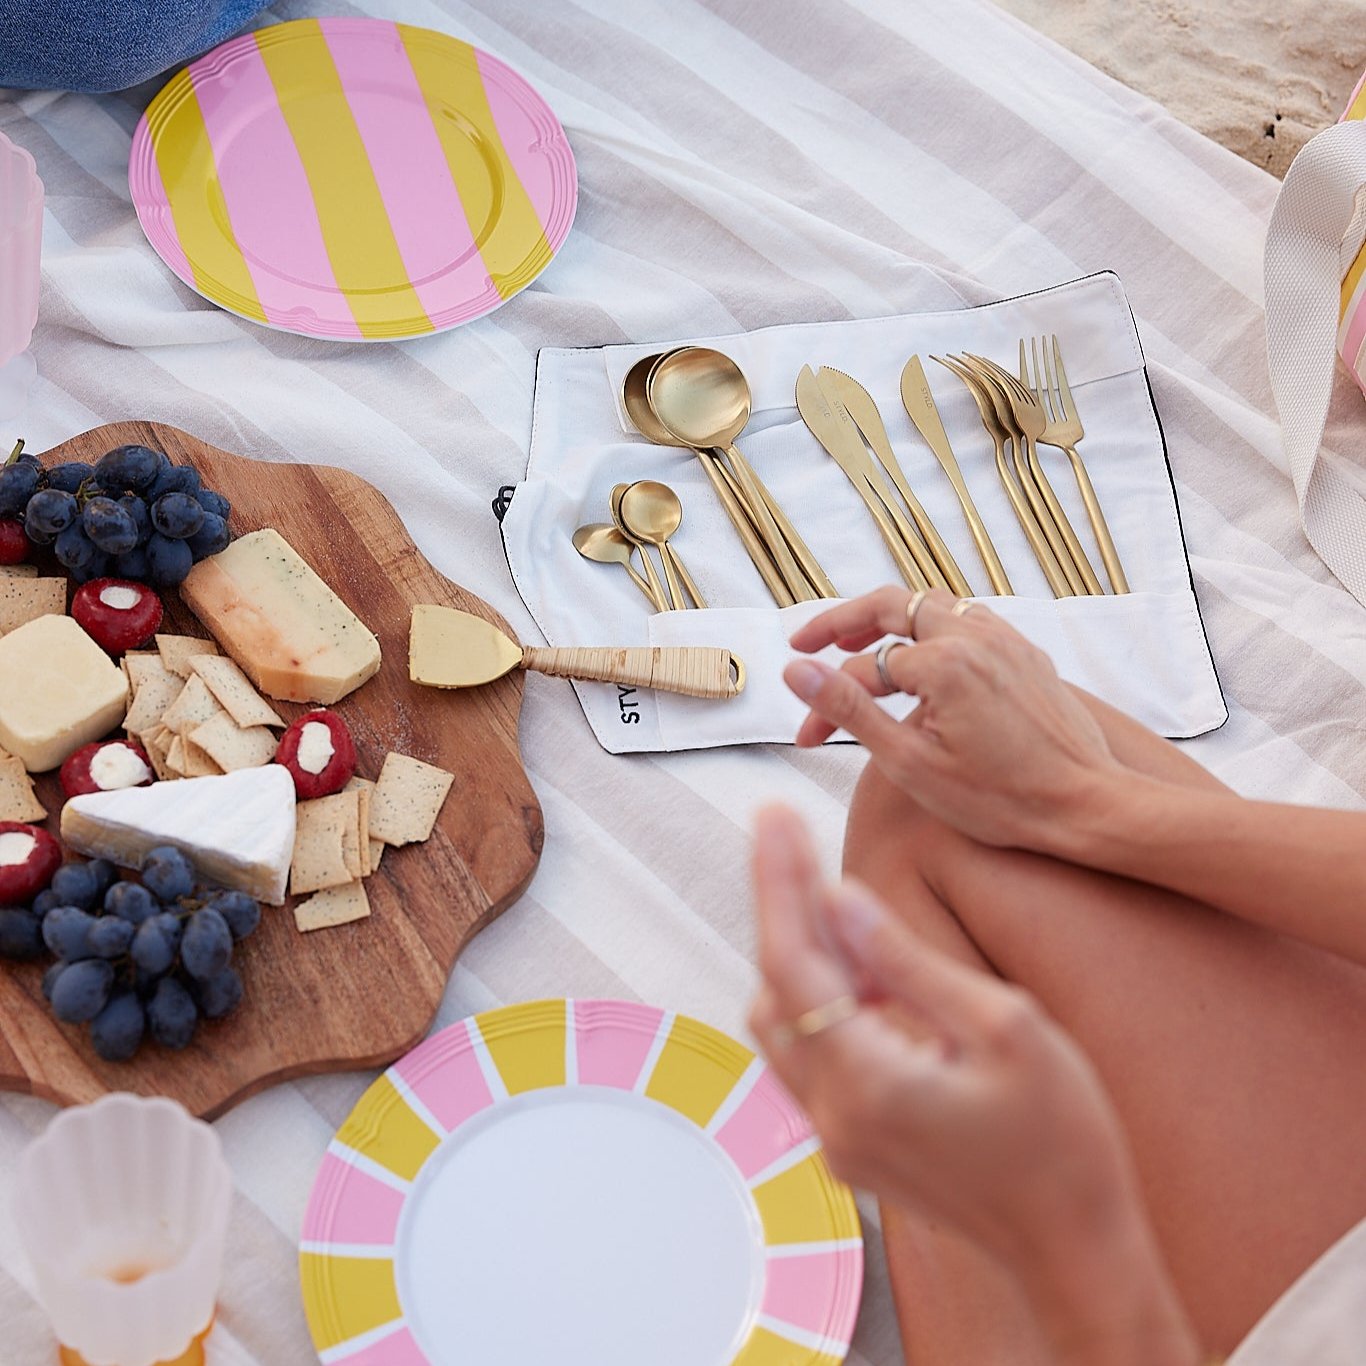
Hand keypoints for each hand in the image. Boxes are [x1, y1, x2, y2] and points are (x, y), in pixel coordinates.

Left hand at [749, 805, 1198, 1364]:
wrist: (1078, 1252)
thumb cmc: (1064, 1141)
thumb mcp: (1003, 1027)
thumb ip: (907, 961)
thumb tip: (839, 898)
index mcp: (867, 1085)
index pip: (792, 961)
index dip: (779, 880)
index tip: (771, 815)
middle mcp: (832, 1116)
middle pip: (775, 986)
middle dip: (782, 904)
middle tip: (794, 834)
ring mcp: (834, 1138)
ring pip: (782, 1021)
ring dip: (802, 954)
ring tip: (841, 903)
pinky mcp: (849, 1145)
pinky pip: (810, 1054)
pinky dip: (822, 1001)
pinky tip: (866, 970)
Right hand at [785, 587, 1123, 850]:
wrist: (1087, 807)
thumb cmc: (1002, 799)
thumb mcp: (910, 763)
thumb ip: (850, 709)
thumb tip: (797, 671)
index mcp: (944, 663)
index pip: (863, 669)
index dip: (828, 701)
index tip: (808, 735)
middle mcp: (976, 638)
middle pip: (892, 604)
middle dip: (843, 621)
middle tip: (806, 641)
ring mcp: (1005, 643)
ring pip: (932, 607)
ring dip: (889, 621)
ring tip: (858, 644)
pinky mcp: (1025, 657)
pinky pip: (968, 622)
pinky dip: (931, 631)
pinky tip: (922, 661)